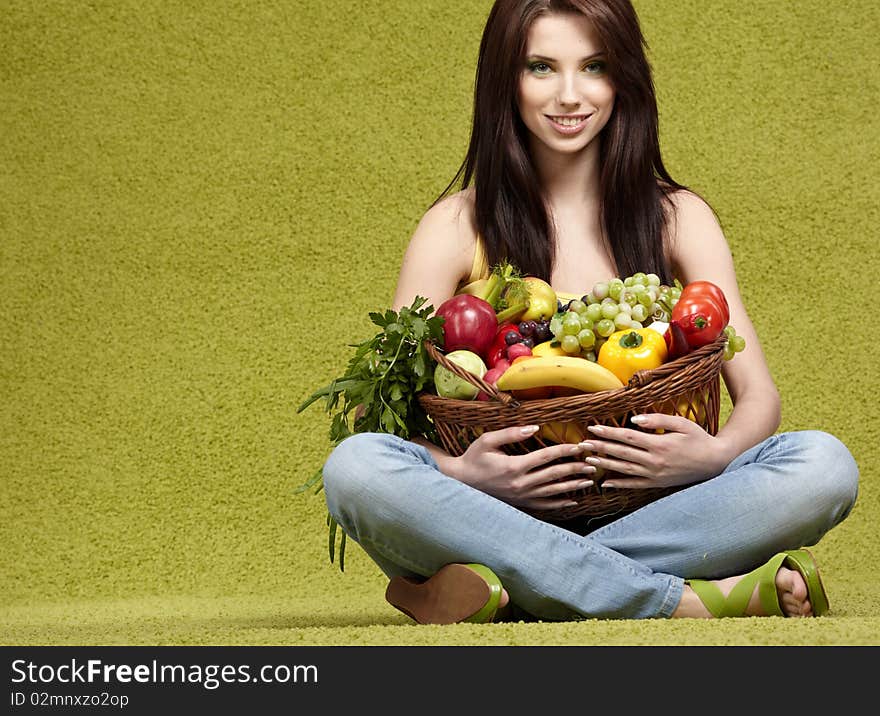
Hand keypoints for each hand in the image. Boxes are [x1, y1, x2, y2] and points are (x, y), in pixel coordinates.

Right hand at [450, 425, 595, 510]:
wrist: (462, 482)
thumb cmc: (473, 458)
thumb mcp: (487, 441)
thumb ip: (510, 433)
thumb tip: (534, 428)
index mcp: (513, 466)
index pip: (545, 457)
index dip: (564, 450)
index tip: (579, 446)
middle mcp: (520, 484)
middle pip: (554, 475)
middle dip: (575, 468)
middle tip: (592, 463)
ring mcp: (521, 496)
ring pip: (552, 492)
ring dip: (572, 485)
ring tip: (589, 480)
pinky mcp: (520, 503)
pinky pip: (544, 506)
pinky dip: (559, 504)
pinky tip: (573, 501)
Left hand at [578, 414, 732, 488]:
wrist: (715, 462)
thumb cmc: (698, 438)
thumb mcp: (681, 423)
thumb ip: (657, 419)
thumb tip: (633, 419)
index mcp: (659, 444)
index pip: (627, 437)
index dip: (608, 432)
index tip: (592, 428)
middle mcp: (655, 461)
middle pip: (622, 453)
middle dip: (601, 447)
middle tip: (583, 443)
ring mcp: (655, 474)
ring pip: (625, 469)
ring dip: (605, 464)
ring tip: (588, 459)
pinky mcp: (657, 483)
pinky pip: (634, 485)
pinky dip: (619, 483)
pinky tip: (605, 482)